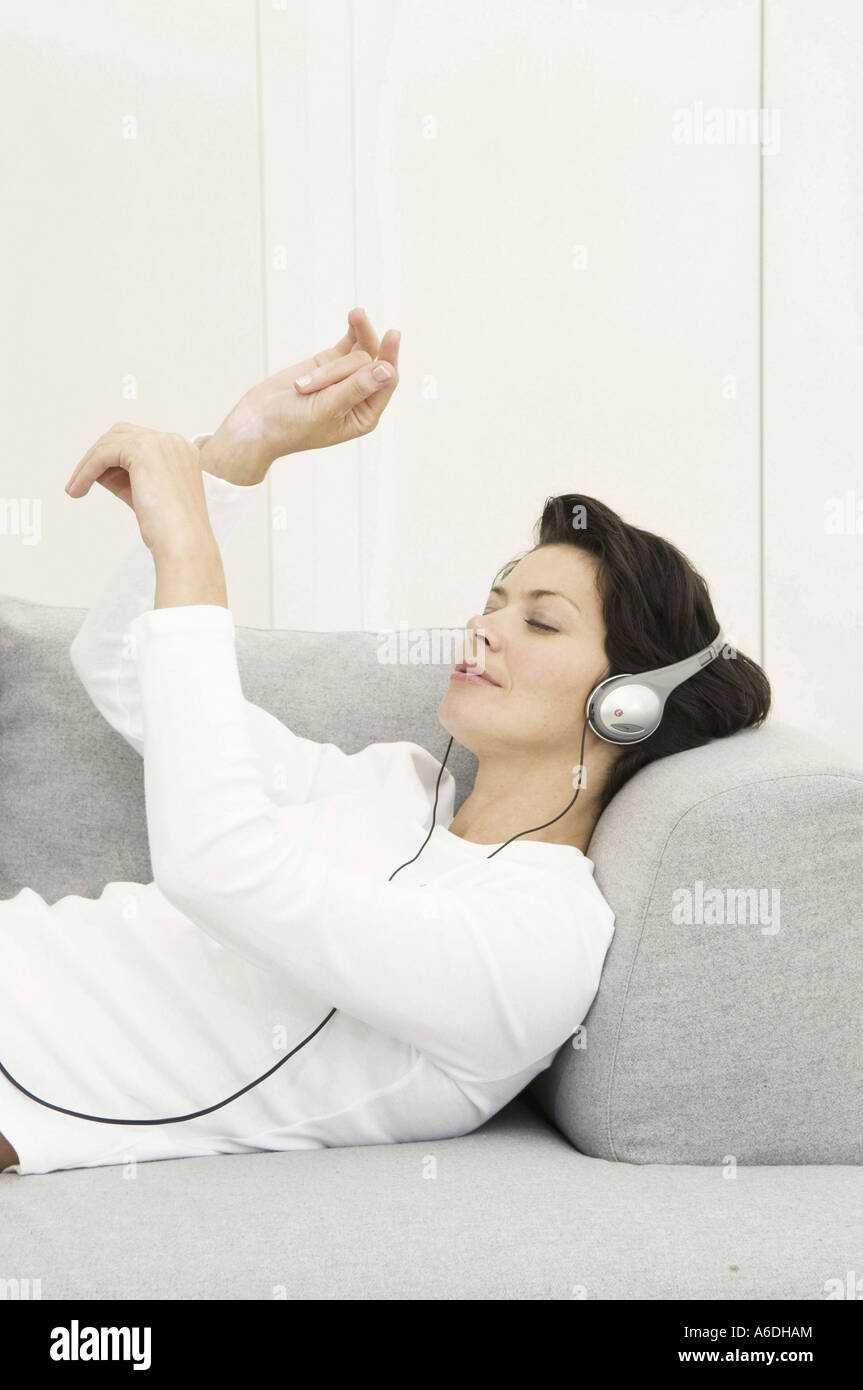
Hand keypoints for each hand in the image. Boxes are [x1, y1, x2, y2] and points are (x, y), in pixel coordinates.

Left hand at [64, 424, 213, 554]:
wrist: (183, 542)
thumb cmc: (168, 528)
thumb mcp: (144, 495)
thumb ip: (124, 478)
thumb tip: (96, 470)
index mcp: (181, 452)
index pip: (138, 442)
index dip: (113, 458)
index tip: (94, 480)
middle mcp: (173, 441)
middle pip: (122, 434)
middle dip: (98, 455)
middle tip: (79, 482)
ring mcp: (160, 442)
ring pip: (109, 443)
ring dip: (87, 465)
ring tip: (74, 489)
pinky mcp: (143, 449)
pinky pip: (103, 455)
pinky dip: (86, 471)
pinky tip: (78, 490)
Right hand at [198, 307, 400, 484]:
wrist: (255, 422)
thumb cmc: (290, 425)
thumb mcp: (326, 408)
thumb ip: (356, 387)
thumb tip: (387, 370)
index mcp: (364, 416)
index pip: (387, 382)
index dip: (390, 358)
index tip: (392, 333)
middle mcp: (360, 396)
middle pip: (369, 363)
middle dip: (339, 369)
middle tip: (310, 384)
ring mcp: (344, 378)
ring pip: (356, 352)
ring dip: (333, 361)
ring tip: (303, 382)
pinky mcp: (328, 363)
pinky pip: (348, 342)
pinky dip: (352, 330)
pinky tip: (355, 315)